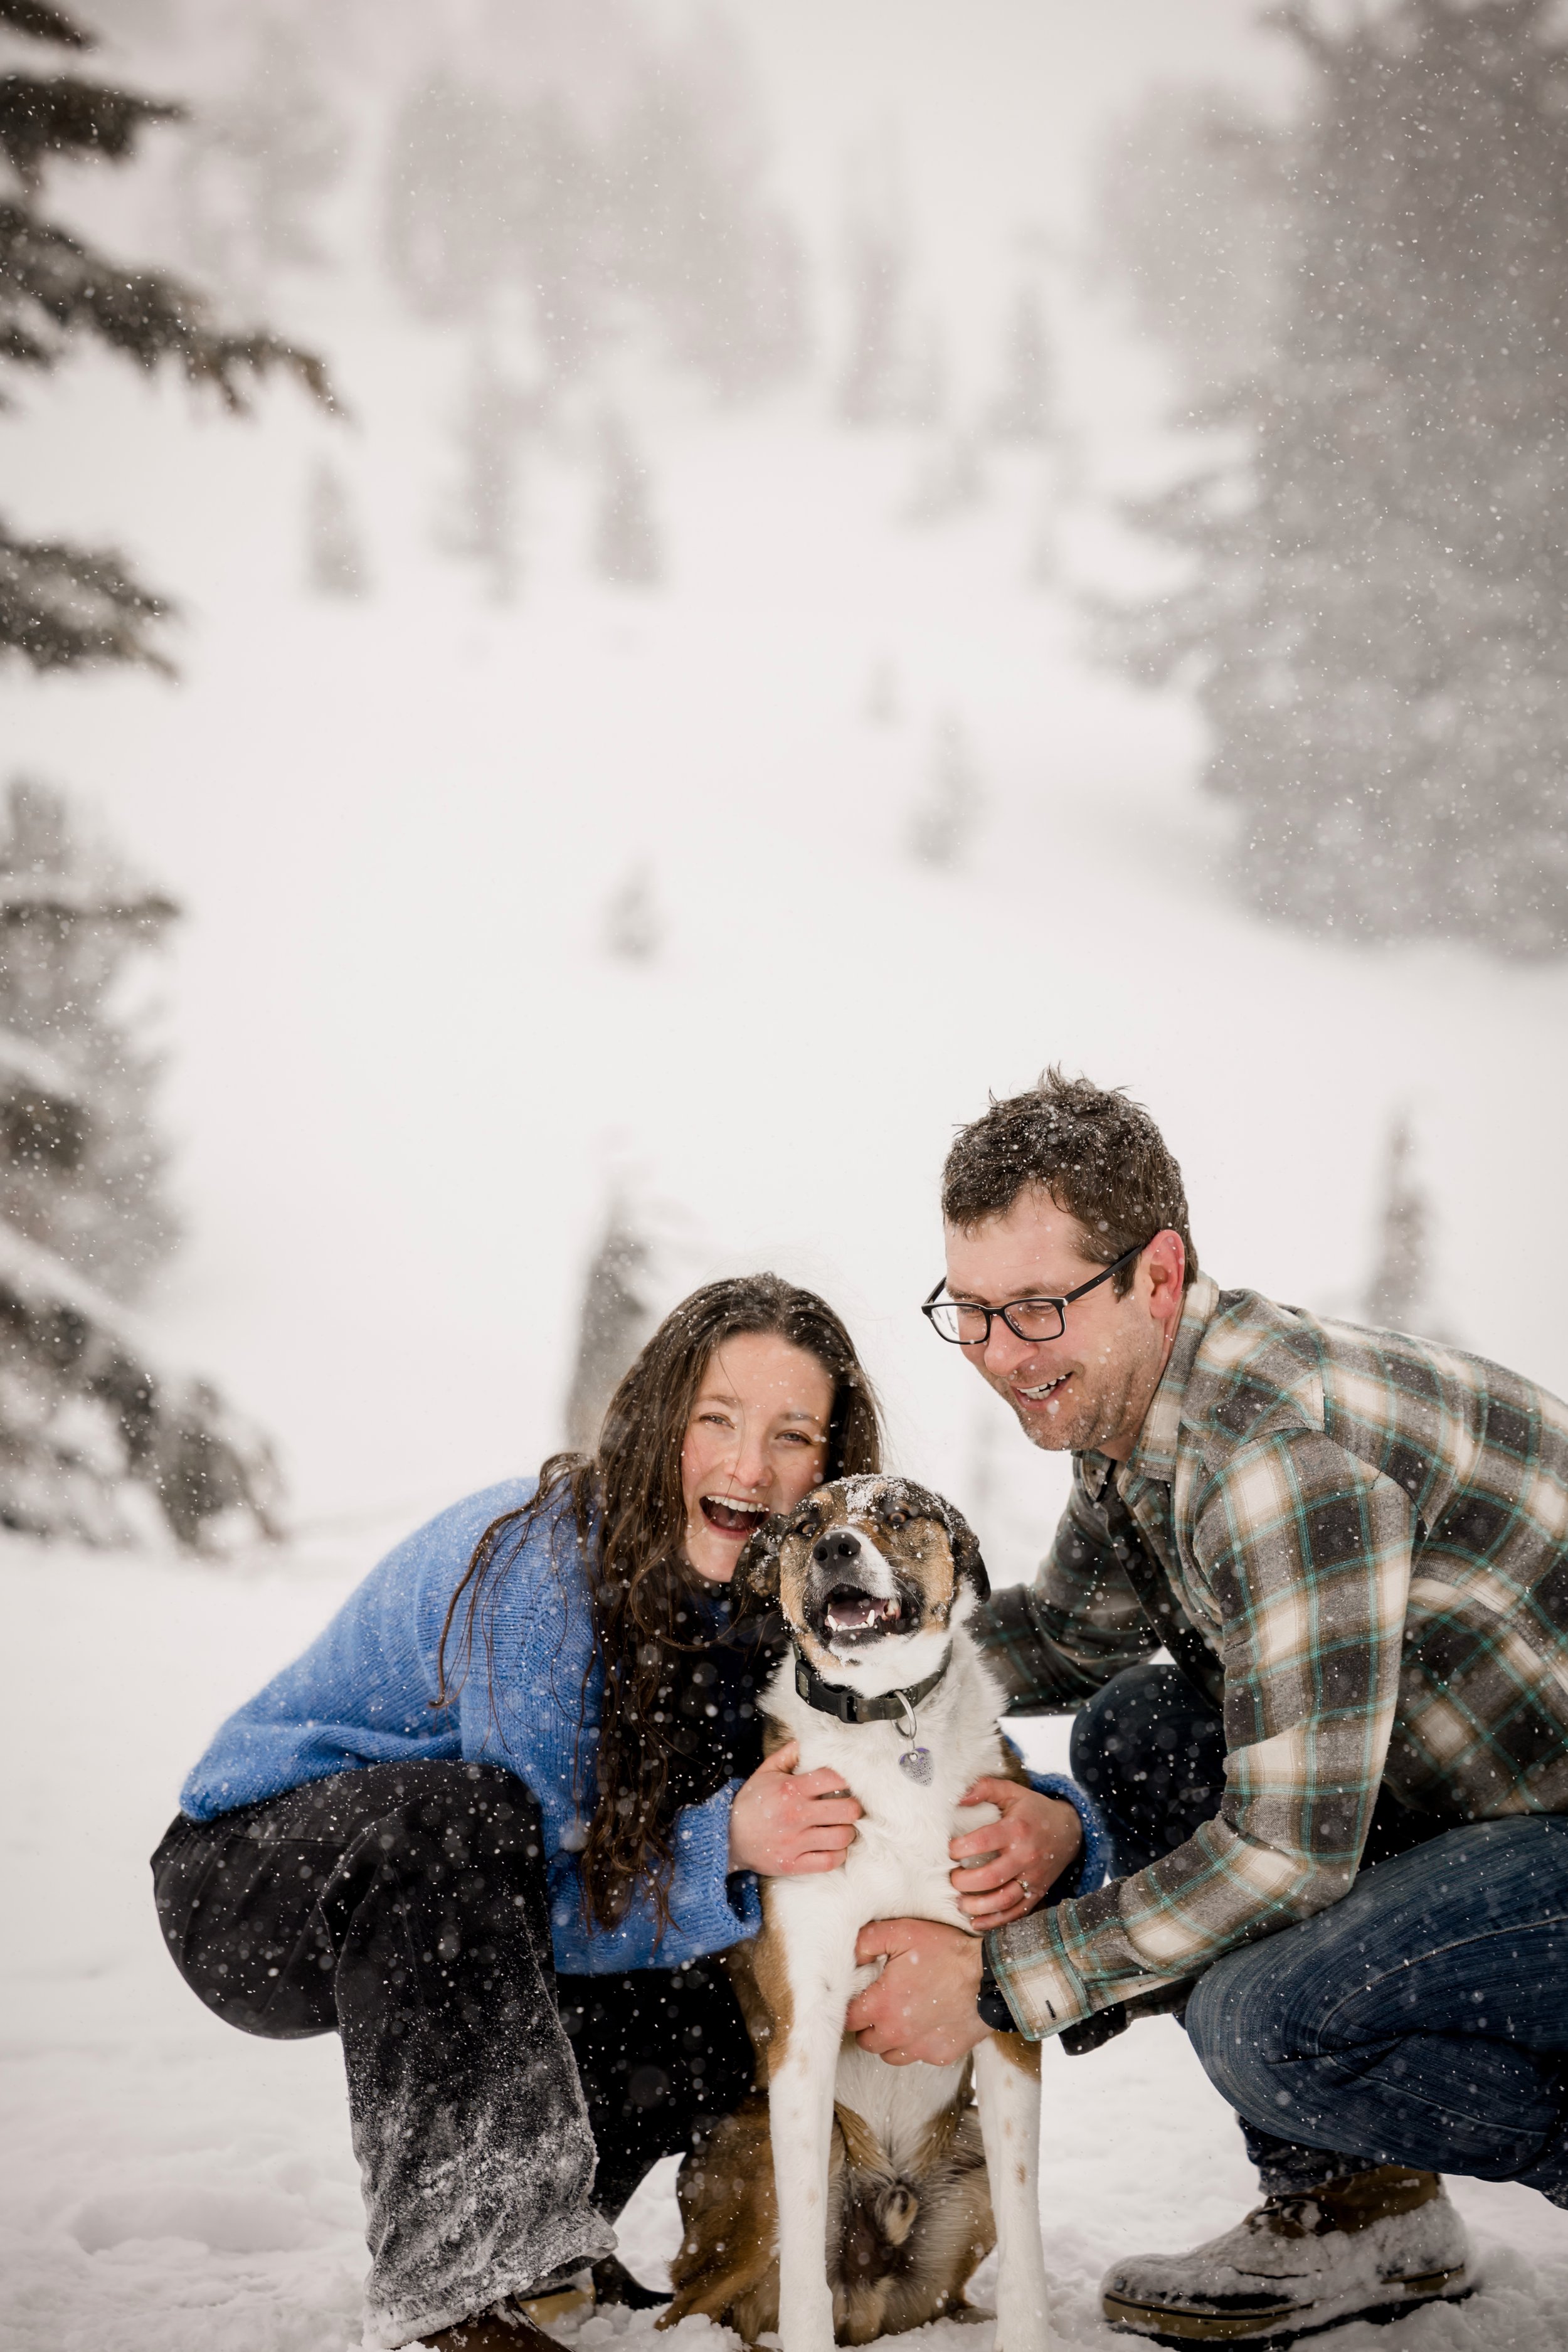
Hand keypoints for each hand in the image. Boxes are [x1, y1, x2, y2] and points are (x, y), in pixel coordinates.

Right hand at [728, 1742, 862, 1875]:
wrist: (727, 1836)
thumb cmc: (749, 1804)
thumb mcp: (765, 1773)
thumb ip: (788, 1756)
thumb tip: (807, 1742)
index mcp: (791, 1789)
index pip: (834, 1779)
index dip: (847, 1780)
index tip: (848, 1784)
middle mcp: (796, 1815)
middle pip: (846, 1810)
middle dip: (854, 1807)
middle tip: (850, 1807)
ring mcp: (795, 1842)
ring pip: (841, 1837)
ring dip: (848, 1832)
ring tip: (843, 1827)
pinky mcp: (793, 1863)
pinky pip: (829, 1862)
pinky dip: (838, 1855)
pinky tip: (834, 1847)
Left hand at [845, 1918, 989, 2065]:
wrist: (991, 1978)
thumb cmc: (948, 1953)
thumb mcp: (904, 1932)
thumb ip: (868, 1941)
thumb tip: (854, 1956)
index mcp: (883, 2005)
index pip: (847, 2018)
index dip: (850, 2006)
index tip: (860, 1996)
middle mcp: (897, 2033)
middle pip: (865, 2041)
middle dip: (867, 2025)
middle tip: (880, 2005)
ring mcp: (919, 2049)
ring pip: (888, 2055)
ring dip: (889, 2040)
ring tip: (900, 2017)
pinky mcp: (940, 2055)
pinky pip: (918, 2057)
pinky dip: (917, 2045)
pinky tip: (926, 2023)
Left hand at [949, 1780, 1082, 1928]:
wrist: (1070, 1831)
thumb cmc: (1034, 1811)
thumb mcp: (1013, 1791)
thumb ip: (985, 1788)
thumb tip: (958, 1797)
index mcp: (1016, 1830)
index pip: (983, 1841)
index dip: (961, 1848)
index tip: (949, 1850)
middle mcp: (1025, 1856)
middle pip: (990, 1877)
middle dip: (964, 1882)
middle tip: (951, 1878)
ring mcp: (1033, 1878)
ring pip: (1003, 1901)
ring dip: (977, 1907)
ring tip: (960, 1902)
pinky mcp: (1037, 1893)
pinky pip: (1016, 1913)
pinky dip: (995, 1922)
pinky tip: (976, 1922)